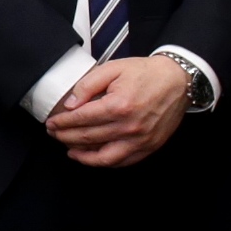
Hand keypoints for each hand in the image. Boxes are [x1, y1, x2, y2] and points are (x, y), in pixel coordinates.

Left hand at [46, 55, 189, 167]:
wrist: (179, 80)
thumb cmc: (146, 73)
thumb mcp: (113, 69)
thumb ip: (87, 85)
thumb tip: (70, 104)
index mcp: (118, 106)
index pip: (81, 119)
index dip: (62, 122)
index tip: (51, 123)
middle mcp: (129, 127)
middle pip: (88, 138)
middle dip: (65, 137)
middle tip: (53, 134)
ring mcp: (140, 140)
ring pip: (103, 157)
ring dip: (81, 155)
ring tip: (68, 148)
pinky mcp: (149, 147)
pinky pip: (122, 162)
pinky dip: (103, 162)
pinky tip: (91, 156)